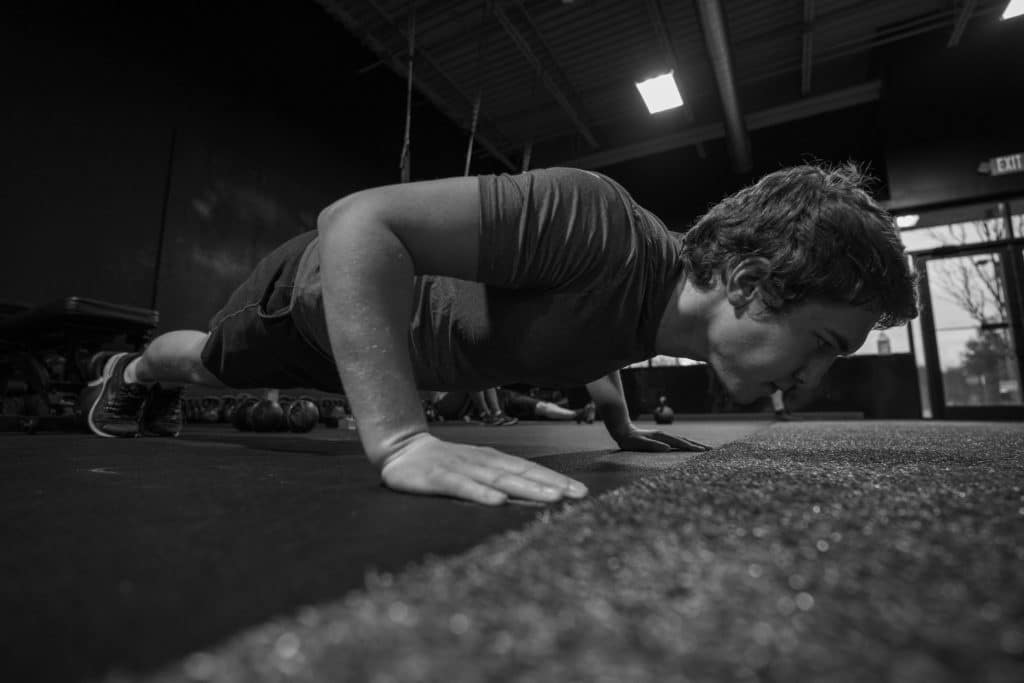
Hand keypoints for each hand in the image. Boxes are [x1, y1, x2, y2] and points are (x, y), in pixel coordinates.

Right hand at [380, 433, 588, 505]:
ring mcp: (460, 468)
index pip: (529, 469)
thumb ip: (498, 477)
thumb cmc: (442, 462)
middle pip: (521, 473)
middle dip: (551, 484)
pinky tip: (498, 502)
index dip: (555, 479)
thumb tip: (532, 492)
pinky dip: (481, 494)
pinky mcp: (438, 478)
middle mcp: (481, 462)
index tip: (581, 492)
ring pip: (498, 479)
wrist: (401, 449)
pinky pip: (462, 487)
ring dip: (526, 488)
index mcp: (492, 459)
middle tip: (579, 495)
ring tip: (551, 498)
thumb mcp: (474, 467)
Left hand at [612, 425, 710, 452]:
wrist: (623, 430)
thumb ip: (653, 445)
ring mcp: (664, 436)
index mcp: (662, 437)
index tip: (704, 452)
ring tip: (704, 449)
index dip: (692, 448)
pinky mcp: (661, 439)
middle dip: (698, 445)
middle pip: (685, 440)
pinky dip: (685, 445)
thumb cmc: (630, 440)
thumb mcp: (639, 444)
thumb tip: (667, 448)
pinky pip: (677, 442)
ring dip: (693, 444)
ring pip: (682, 440)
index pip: (681, 443)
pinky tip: (687, 448)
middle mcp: (665, 435)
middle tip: (712, 450)